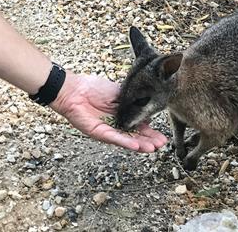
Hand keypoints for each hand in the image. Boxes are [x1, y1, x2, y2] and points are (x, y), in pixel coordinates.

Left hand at [50, 72, 167, 151]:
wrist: (75, 89)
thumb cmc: (94, 88)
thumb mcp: (119, 93)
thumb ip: (132, 102)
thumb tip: (147, 112)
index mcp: (123, 115)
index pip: (139, 126)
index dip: (151, 132)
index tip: (162, 137)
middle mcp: (117, 125)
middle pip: (135, 136)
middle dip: (148, 141)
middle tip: (161, 145)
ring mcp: (108, 130)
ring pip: (126, 139)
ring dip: (139, 144)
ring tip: (152, 148)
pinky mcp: (98, 132)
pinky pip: (114, 137)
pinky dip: (125, 141)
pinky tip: (136, 146)